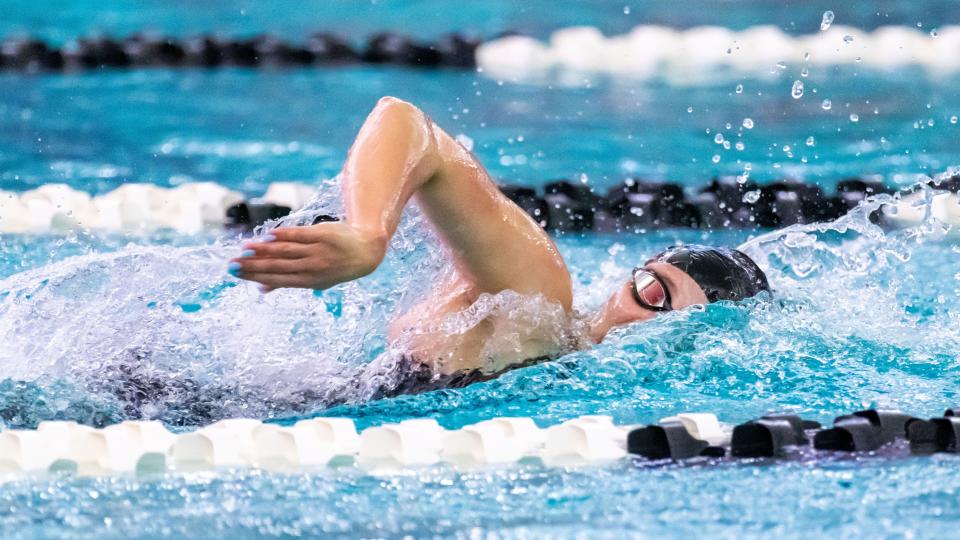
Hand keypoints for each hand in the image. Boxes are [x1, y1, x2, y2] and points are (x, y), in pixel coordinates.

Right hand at [228, 222, 386, 292]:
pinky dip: (284, 234)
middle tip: (231, 263)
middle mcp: (312, 268)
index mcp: (308, 281)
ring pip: (286, 251)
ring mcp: (318, 251)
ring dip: (263, 250)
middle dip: (253, 265)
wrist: (366, 250)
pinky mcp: (323, 234)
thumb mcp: (315, 280)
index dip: (255, 276)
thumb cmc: (335, 266)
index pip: (276, 279)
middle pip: (277, 266)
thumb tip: (262, 290)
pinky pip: (300, 235)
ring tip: (244, 248)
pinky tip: (268, 235)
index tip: (235, 273)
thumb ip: (288, 282)